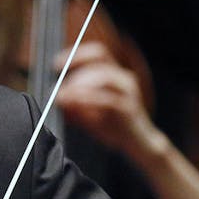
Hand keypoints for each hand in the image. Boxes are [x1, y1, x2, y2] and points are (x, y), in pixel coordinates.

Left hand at [54, 42, 157, 157]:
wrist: (141, 145)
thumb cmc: (117, 128)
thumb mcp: (90, 116)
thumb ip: (75, 107)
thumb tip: (58, 98)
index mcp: (115, 76)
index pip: (97, 53)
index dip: (76, 54)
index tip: (56, 64)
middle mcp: (123, 79)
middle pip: (100, 57)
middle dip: (76, 66)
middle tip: (60, 83)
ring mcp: (128, 92)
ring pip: (104, 75)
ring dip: (80, 83)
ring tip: (64, 95)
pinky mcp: (129, 108)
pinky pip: (107, 99)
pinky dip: (88, 99)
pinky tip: (75, 103)